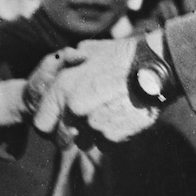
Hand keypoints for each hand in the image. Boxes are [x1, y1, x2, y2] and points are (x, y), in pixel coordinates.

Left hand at [33, 38, 159, 143]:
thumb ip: (74, 62)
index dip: (49, 126)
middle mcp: (75, 108)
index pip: (41, 123)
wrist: (155, 68)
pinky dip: (111, 135)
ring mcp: (94, 124)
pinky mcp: (113, 136)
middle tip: (90, 120)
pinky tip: (121, 117)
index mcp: (64, 87)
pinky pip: (106, 144)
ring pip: (85, 142)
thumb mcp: (92, 51)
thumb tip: (68, 62)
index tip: (59, 125)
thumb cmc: (123, 56)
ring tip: (109, 113)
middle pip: (64, 137)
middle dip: (73, 132)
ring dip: (93, 133)